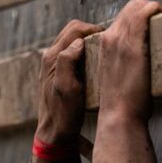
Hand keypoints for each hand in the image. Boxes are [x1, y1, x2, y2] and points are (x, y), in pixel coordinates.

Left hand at [37, 20, 103, 143]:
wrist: (55, 133)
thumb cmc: (63, 113)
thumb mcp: (67, 88)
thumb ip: (68, 61)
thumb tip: (79, 42)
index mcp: (53, 57)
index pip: (75, 29)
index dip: (94, 29)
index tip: (110, 38)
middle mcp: (51, 57)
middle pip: (73, 30)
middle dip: (92, 31)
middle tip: (109, 42)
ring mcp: (54, 64)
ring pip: (73, 40)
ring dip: (88, 41)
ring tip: (104, 50)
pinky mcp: (59, 72)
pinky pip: (73, 52)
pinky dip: (85, 51)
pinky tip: (96, 62)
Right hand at [98, 0, 161, 123]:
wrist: (119, 116)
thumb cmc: (123, 103)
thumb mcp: (118, 76)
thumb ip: (126, 64)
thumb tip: (144, 63)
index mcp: (104, 44)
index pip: (123, 17)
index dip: (141, 16)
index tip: (155, 26)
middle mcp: (109, 37)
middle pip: (131, 7)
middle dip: (150, 9)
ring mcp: (120, 40)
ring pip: (138, 6)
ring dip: (156, 9)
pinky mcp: (133, 46)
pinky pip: (145, 13)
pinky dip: (158, 10)